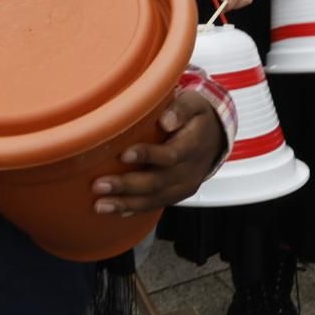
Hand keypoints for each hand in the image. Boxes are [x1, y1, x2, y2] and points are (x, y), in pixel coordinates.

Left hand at [91, 91, 224, 214]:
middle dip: (127, 185)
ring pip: (155, 198)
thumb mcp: (195, 103)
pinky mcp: (177, 194)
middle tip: (99, 185)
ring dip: (126, 203)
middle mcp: (189, 171)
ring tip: (101, 205)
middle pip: (158, 181)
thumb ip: (181, 109)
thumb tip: (166, 120)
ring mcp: (184, 186)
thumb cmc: (197, 117)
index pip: (170, 155)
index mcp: (192, 146)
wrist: (215, 137)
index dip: (148, 155)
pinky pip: (156, 204)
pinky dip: (136, 209)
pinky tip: (117, 210)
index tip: (124, 154)